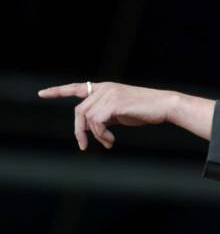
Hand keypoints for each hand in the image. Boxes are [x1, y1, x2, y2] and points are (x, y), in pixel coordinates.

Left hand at [38, 82, 175, 149]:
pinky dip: (101, 135)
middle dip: (79, 131)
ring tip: (108, 142)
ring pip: (87, 119)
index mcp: (105, 87)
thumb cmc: (146, 110)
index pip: (77, 87)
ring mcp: (108, 94)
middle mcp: (104, 88)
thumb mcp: (121, 112)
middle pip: (79, 111)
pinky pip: (97, 123)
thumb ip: (105, 115)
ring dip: (95, 135)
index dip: (58, 91)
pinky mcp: (113, 103)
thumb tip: (91, 128)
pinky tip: (112, 141)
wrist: (164, 106)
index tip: (41, 93)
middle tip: (85, 146)